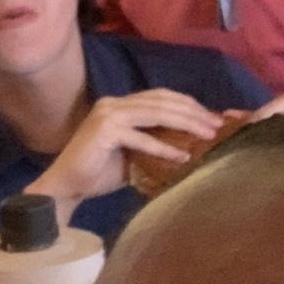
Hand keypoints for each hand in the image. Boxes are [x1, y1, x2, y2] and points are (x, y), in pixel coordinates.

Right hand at [27, 89, 224, 220]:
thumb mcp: (133, 155)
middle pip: (163, 100)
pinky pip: (142, 137)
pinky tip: (181, 156)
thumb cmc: (97, 173)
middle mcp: (113, 104)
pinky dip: (163, 147)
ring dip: (186, 123)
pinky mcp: (104, 130)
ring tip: (208, 135)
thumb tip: (190, 147)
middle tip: (218, 124)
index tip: (213, 118)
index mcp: (119, 105)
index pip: (160, 97)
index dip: (189, 105)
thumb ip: (154, 144)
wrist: (65, 187)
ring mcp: (108, 115)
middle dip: (194, 112)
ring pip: (156, 112)